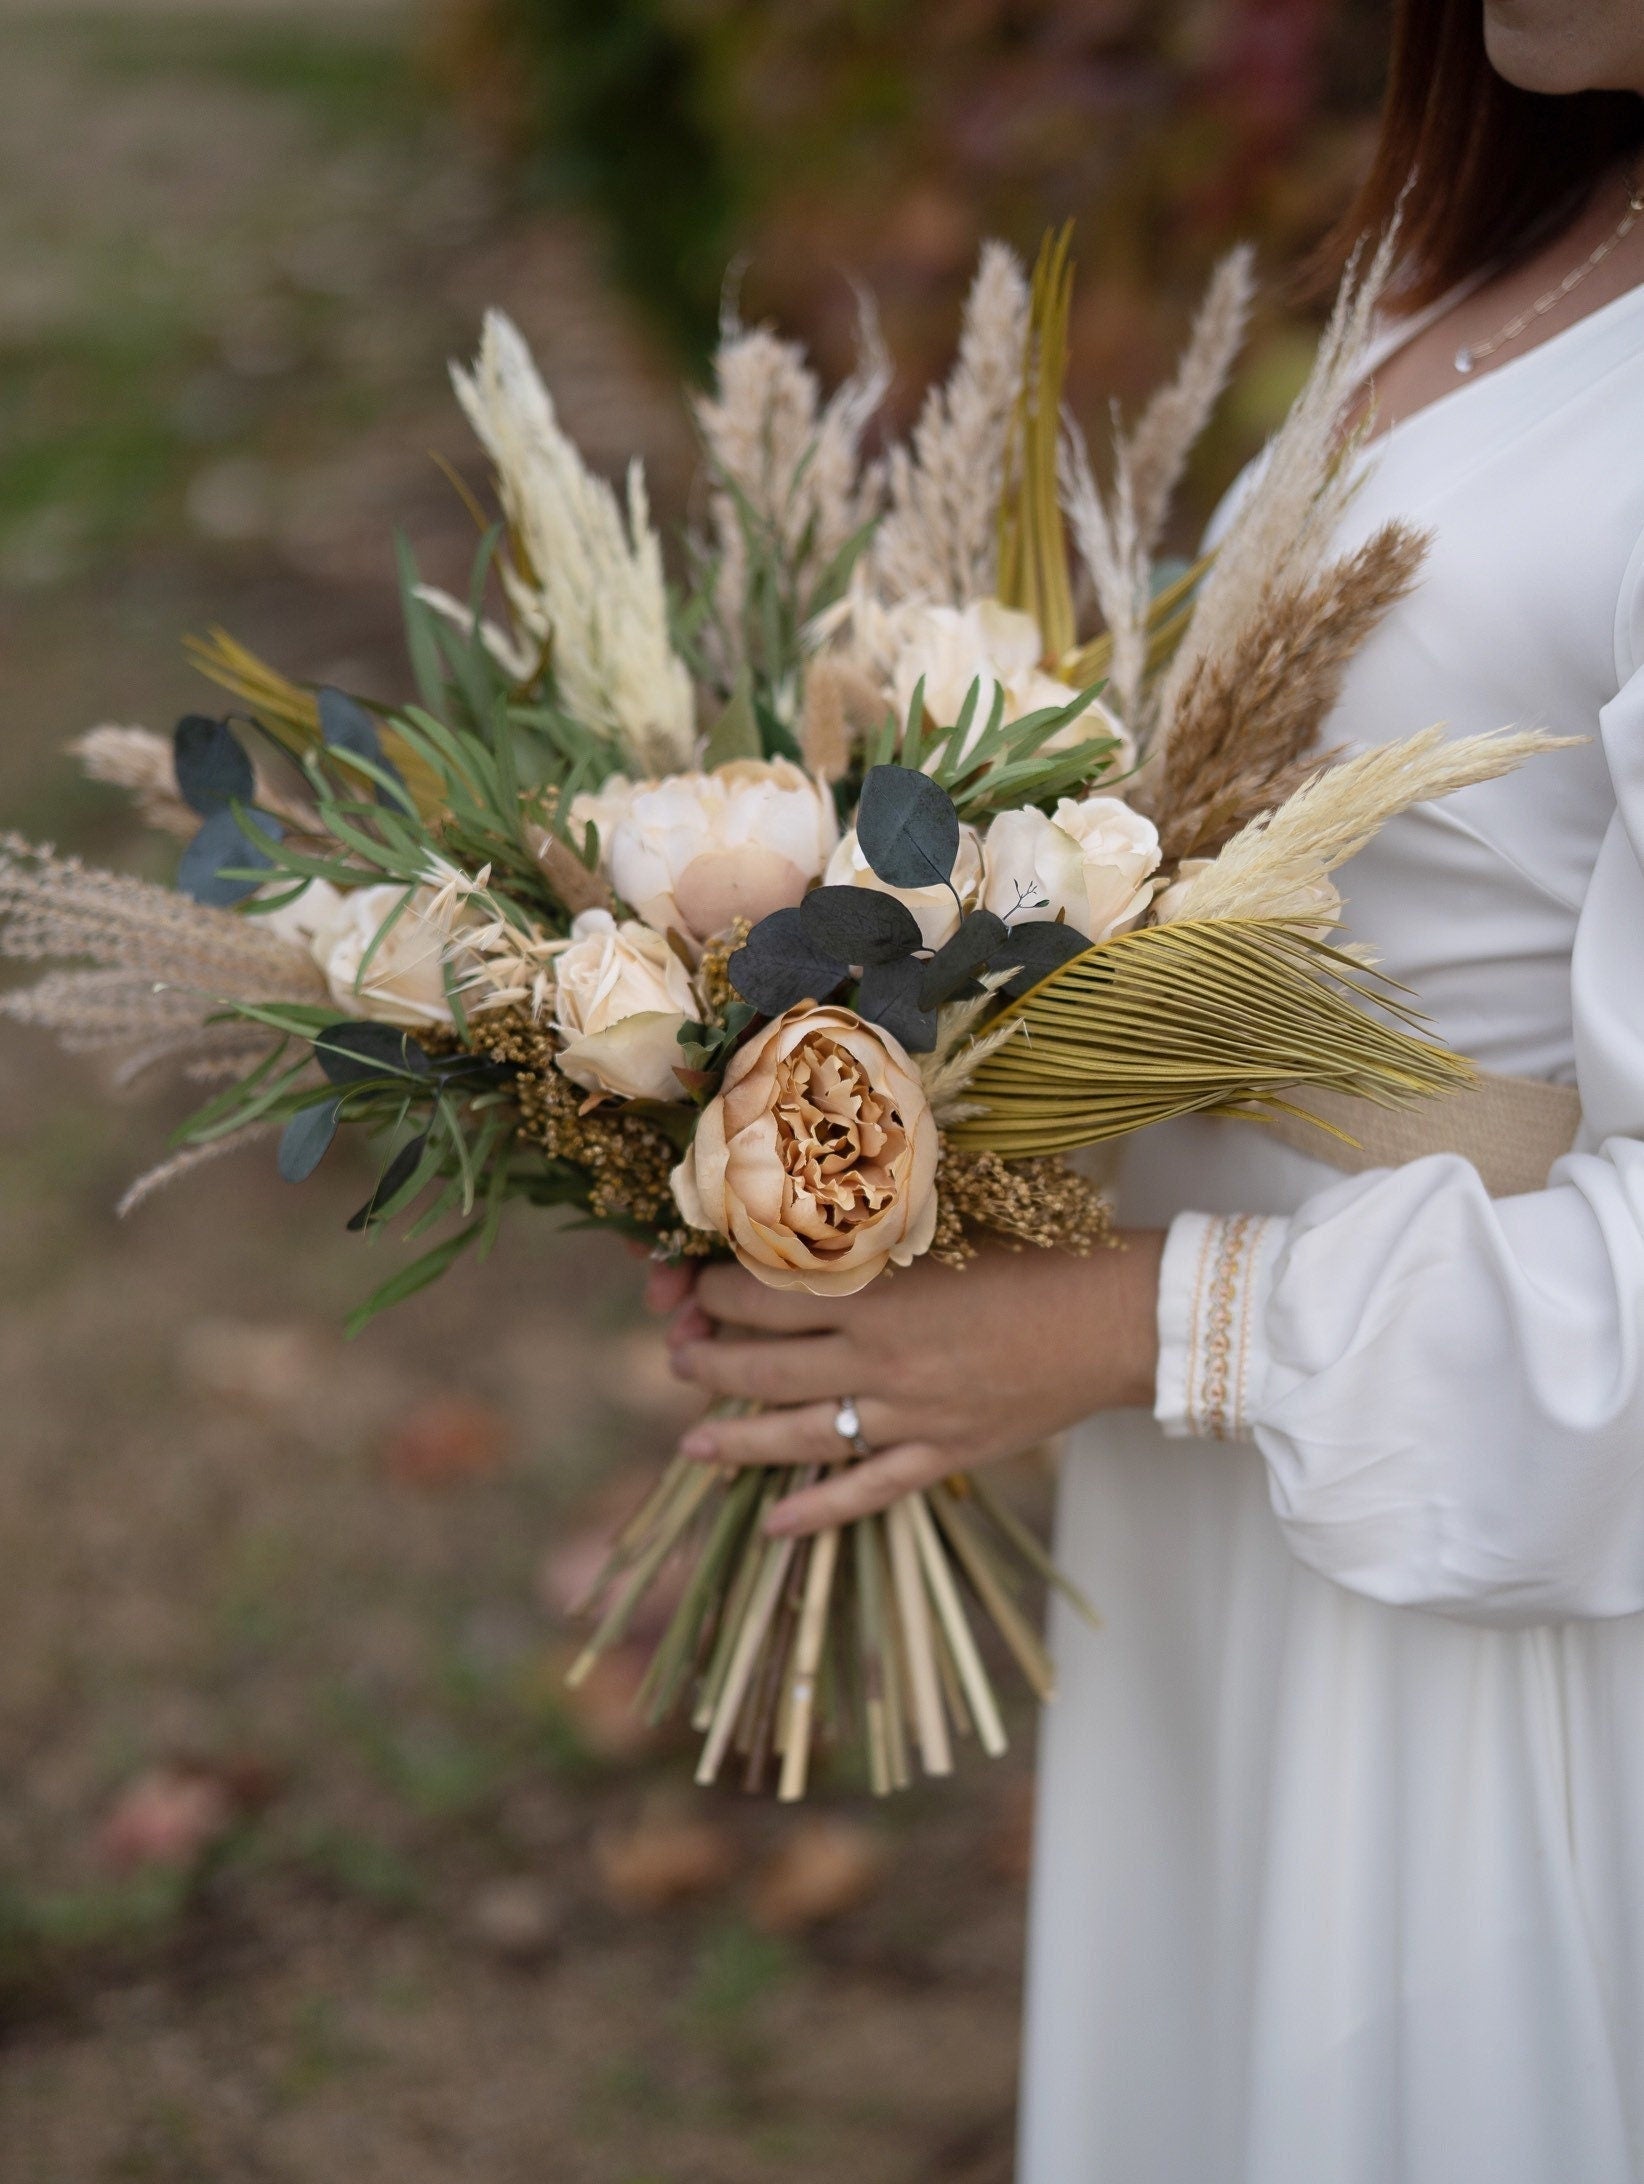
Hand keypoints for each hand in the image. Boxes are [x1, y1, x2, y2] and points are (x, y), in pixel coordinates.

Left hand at [655, 1235, 1163, 1536]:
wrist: (1116, 1314)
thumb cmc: (1032, 1250)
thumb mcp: (940, 1221)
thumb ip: (866, 1227)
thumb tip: (795, 1226)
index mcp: (872, 1287)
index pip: (756, 1293)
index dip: (707, 1290)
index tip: (689, 1286)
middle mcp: (878, 1355)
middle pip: (760, 1366)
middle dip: (704, 1361)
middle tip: (679, 1355)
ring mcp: (908, 1413)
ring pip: (796, 1434)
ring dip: (734, 1438)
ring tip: (692, 1443)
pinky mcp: (943, 1453)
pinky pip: (865, 1491)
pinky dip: (816, 1512)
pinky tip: (773, 1525)